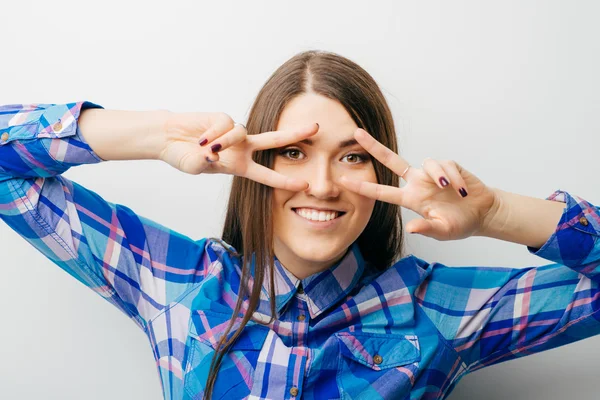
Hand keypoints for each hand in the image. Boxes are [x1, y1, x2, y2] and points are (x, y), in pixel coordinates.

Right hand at [158, 111, 318, 190]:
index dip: (285, 180)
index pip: (267, 175)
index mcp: (240, 166)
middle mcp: (242, 148)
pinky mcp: (223, 118)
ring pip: (241, 132)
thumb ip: (204, 163)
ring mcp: (234, 132)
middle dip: (295, 134)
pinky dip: (212, 134)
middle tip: (317, 128)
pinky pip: (224, 125)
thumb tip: (214, 155)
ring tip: (205, 148)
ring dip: (224, 141)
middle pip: (275, 140)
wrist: (168, 139)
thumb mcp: (195, 166)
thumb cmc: (183, 157)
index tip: (304, 185)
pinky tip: (200, 139)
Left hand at [339, 129, 499, 240]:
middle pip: (391, 160)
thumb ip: (427, 228)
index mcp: (411, 200)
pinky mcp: (448, 166)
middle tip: (356, 132)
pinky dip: (453, 176)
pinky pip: (445, 165)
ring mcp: (431, 174)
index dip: (362, 186)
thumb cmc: (460, 224)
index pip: (381, 192)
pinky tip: (462, 190)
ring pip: (426, 163)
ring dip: (439, 176)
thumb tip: (411, 228)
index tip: (341, 180)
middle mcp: (417, 183)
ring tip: (451, 191)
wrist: (483, 213)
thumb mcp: (443, 231)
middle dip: (374, 146)